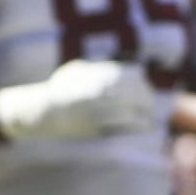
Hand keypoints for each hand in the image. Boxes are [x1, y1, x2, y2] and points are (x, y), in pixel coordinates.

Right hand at [0, 58, 156, 141]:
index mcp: (100, 75)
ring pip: (135, 110)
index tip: (143, 86)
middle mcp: (104, 91)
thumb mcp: (76, 69)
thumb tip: (115, 68)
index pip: (134, 75)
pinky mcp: (101, 126)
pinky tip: (145, 126)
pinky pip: (127, 126)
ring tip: (149, 116)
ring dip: (146, 113)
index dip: (141, 81)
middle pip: (138, 93)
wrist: (45, 112)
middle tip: (150, 103)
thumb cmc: (60, 89)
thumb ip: (97, 68)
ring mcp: (102, 109)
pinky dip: (139, 126)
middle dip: (147, 98)